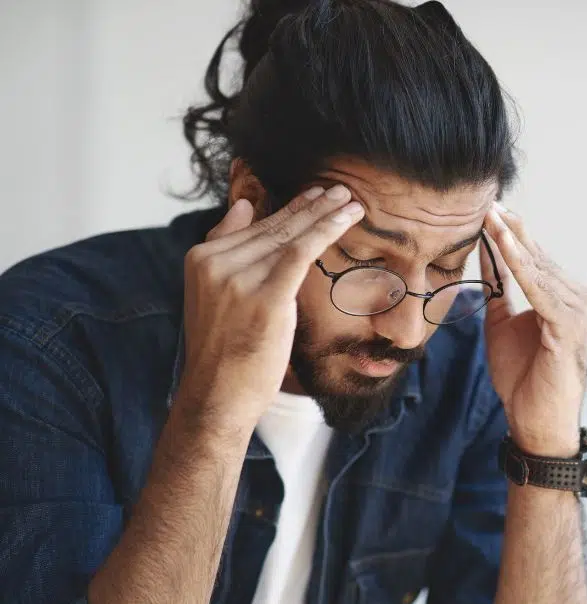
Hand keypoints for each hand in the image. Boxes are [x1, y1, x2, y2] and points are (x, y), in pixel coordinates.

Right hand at [178, 185, 363, 425]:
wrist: (217, 396)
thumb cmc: (224, 353)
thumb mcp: (215, 295)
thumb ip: (227, 250)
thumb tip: (244, 206)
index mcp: (201, 259)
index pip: (254, 226)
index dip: (289, 208)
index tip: (315, 195)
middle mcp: (216, 263)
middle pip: (274, 227)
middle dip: (311, 206)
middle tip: (338, 189)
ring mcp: (238, 278)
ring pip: (290, 235)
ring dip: (325, 214)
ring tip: (350, 200)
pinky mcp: (265, 297)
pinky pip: (301, 252)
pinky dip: (326, 230)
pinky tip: (347, 218)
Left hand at [480, 203, 586, 456]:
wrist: (536, 422)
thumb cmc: (523, 379)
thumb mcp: (502, 324)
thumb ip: (498, 289)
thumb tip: (485, 254)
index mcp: (566, 298)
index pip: (536, 259)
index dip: (511, 234)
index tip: (488, 209)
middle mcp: (580, 299)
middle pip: (538, 257)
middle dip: (511, 229)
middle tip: (487, 200)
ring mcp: (579, 311)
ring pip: (538, 268)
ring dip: (512, 241)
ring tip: (489, 215)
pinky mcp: (569, 325)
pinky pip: (538, 288)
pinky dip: (519, 264)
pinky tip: (501, 243)